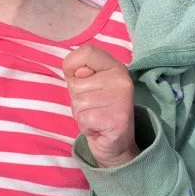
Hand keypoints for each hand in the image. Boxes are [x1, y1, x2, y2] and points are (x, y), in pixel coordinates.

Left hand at [63, 45, 138, 167]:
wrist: (116, 144)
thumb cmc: (96, 108)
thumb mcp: (87, 84)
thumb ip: (79, 73)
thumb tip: (79, 74)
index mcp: (115, 65)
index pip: (87, 52)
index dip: (71, 64)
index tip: (77, 78)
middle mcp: (122, 78)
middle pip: (76, 83)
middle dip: (76, 98)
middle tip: (93, 107)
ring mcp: (122, 98)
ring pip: (78, 102)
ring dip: (80, 114)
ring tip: (95, 117)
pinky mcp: (118, 119)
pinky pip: (83, 118)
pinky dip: (85, 127)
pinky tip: (98, 128)